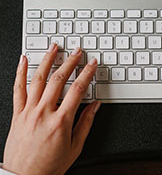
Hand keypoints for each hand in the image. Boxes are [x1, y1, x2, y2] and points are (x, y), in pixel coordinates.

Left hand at [3, 44, 100, 174]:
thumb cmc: (49, 165)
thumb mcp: (75, 147)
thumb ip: (86, 123)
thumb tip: (95, 105)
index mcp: (61, 121)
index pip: (77, 89)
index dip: (87, 73)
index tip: (92, 64)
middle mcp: (44, 113)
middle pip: (58, 80)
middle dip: (70, 62)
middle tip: (77, 51)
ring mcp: (28, 111)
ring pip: (38, 79)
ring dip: (47, 60)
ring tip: (54, 47)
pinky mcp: (17, 114)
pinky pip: (18, 89)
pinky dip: (20, 72)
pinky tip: (24, 60)